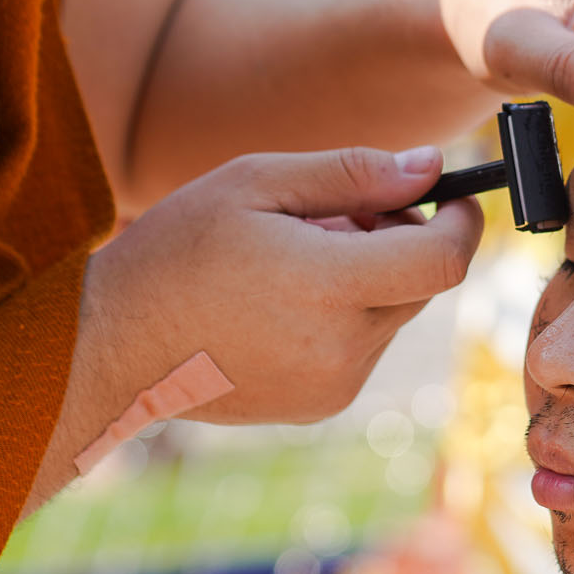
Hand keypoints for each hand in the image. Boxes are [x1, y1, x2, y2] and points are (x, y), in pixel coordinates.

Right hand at [68, 145, 482, 429]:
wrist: (112, 346)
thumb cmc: (175, 250)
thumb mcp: (255, 183)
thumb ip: (353, 174)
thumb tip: (431, 168)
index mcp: (328, 285)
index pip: (444, 261)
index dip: (461, 223)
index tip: (453, 196)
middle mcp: (343, 345)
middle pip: (420, 284)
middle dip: (401, 241)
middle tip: (336, 216)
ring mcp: (334, 384)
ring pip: (392, 314)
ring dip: (369, 278)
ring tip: (294, 258)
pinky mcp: (321, 406)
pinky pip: (363, 347)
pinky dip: (345, 316)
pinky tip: (282, 301)